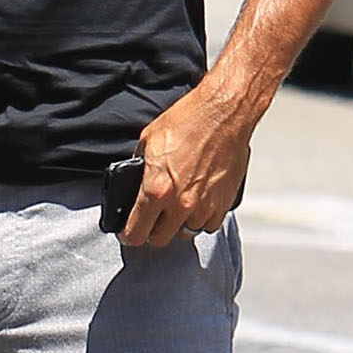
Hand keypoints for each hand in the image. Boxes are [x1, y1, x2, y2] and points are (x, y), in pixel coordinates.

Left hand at [120, 80, 249, 248]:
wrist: (224, 112)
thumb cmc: (188, 120)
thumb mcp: (149, 141)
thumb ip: (140, 169)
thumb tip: (135, 184)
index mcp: (156, 190)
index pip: (136, 233)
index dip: (128, 235)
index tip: (128, 232)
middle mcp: (180, 204)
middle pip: (159, 239)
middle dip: (151, 231)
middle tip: (151, 218)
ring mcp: (204, 206)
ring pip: (185, 233)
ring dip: (178, 224)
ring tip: (177, 207)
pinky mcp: (224, 203)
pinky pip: (208, 225)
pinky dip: (201, 218)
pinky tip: (197, 202)